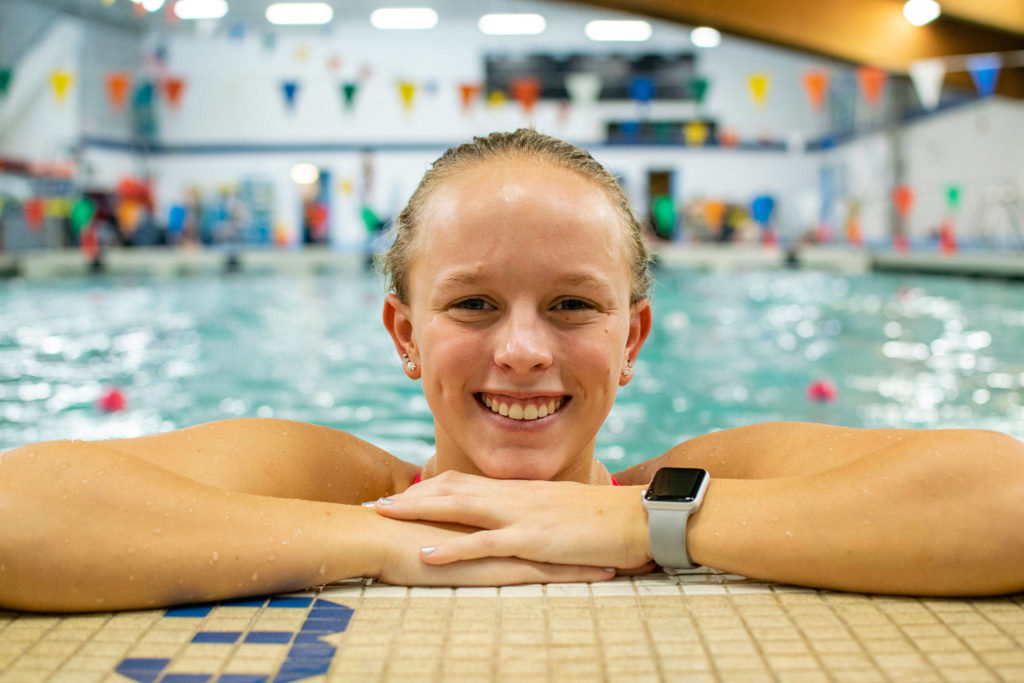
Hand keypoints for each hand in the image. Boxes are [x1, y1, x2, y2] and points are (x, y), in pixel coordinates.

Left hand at [368, 471, 654, 571]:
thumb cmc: (606, 520)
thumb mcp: (562, 513)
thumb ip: (535, 514)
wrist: (640, 518)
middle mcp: (515, 496)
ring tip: (386, 518)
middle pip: (452, 489)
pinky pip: (485, 544)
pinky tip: (426, 555)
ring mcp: (522, 515)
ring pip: (459, 508)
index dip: (430, 488)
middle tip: (377, 506)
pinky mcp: (534, 539)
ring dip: (419, 513)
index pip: (465, 482)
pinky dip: (452, 549)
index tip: (401, 495)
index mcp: (521, 490)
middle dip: (412, 497)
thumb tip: (517, 524)